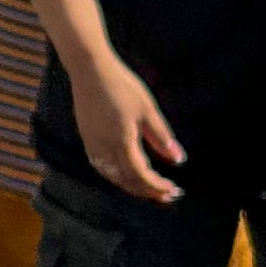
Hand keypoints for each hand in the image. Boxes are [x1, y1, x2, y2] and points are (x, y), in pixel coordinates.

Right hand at [65, 44, 185, 202]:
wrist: (90, 70)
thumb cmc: (122, 86)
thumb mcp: (148, 110)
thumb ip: (162, 137)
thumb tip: (178, 159)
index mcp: (122, 142)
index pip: (141, 175)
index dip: (157, 186)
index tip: (174, 190)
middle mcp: (104, 149)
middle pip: (126, 181)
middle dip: (147, 191)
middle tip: (167, 196)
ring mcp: (93, 145)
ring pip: (112, 177)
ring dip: (131, 186)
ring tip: (149, 188)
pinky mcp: (87, 139)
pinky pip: (102, 167)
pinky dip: (116, 176)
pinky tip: (126, 173)